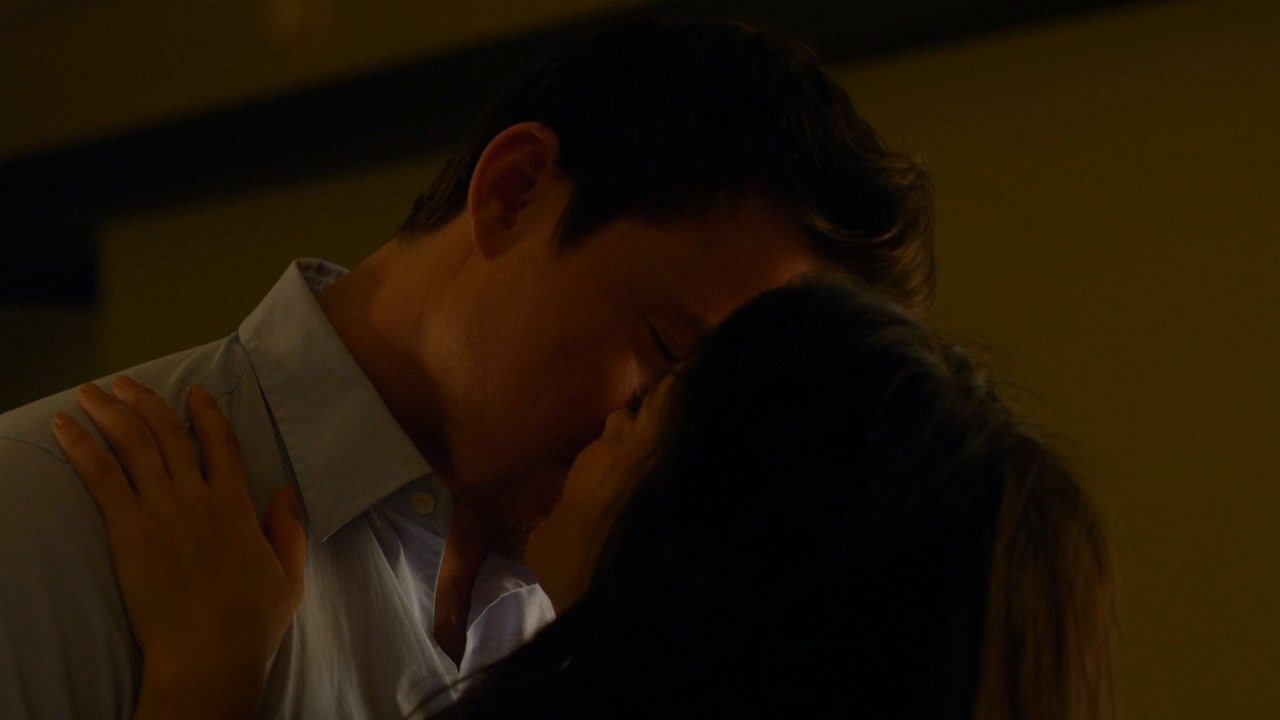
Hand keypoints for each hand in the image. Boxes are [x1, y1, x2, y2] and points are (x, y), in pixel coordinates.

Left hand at [52, 378, 305, 717]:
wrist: (211, 651)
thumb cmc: (252, 621)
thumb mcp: (289, 573)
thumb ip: (288, 529)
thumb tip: (286, 493)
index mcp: (238, 504)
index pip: (221, 444)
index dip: (206, 413)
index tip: (194, 392)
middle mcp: (199, 497)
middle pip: (168, 434)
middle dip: (143, 400)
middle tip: (121, 383)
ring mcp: (163, 511)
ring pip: (134, 444)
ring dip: (110, 412)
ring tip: (89, 393)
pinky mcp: (129, 530)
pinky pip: (102, 477)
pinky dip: (81, 448)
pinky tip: (64, 428)